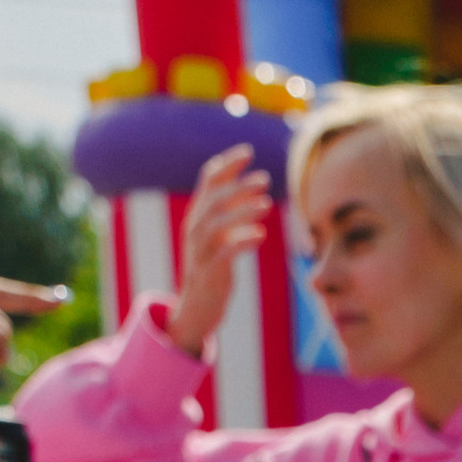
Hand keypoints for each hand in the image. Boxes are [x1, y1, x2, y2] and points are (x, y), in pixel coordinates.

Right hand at [168, 146, 271, 360]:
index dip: (227, 164)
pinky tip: (260, 236)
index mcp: (198, 216)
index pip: (208, 180)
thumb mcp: (221, 239)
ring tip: (267, 205)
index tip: (248, 152)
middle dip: (239, 186)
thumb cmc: (213, 271)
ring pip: (216, 223)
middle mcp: (194, 229)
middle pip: (214, 199)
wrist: (196, 309)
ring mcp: (199, 252)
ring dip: (242, 211)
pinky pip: (224, 253)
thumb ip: (232, 218)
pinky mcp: (208, 274)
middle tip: (266, 179)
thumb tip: (255, 197)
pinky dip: (241, 242)